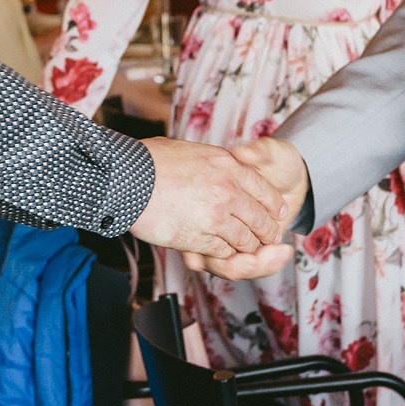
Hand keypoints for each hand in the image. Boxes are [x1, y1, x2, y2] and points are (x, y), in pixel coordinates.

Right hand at [132, 136, 295, 278]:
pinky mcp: (199, 238)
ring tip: (248, 248)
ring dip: (247, 246)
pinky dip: (224, 254)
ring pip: (245, 240)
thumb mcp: (194, 151)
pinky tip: (221, 251)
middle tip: (269, 236)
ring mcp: (215, 216)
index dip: (274, 204)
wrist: (127, 176)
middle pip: (261, 219)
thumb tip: (227, 166)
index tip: (277, 212)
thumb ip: (216, 163)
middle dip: (266, 231)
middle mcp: (227, 190)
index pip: (265, 190)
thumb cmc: (152, 160)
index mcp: (229, 166)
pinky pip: (223, 252)